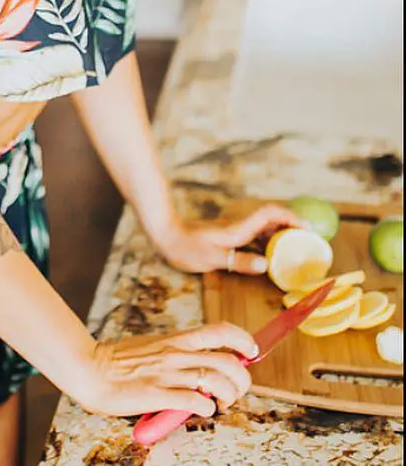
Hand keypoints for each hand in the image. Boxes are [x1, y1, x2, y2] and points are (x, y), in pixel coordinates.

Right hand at [81, 323, 256, 417]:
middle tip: (235, 391)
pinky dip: (206, 410)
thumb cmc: (119, 362)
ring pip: (217, 381)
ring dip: (228, 398)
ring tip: (220, 405)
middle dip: (243, 380)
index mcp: (176, 339)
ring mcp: (168, 373)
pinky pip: (195, 401)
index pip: (220, 330)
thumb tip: (201, 370)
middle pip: (229, 361)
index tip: (252, 351)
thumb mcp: (153, 348)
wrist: (90, 369)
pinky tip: (201, 411)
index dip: (244, 339)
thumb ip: (177, 355)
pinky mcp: (158, 394)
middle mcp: (176, 353)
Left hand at [152, 204, 307, 274]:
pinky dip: (268, 243)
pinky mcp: (229, 236)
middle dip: (292, 225)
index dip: (290, 218)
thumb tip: (266, 264)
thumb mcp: (212, 258)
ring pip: (264, 228)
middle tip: (310, 240)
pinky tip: (272, 256)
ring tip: (297, 249)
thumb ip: (239, 261)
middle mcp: (239, 226)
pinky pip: (255, 236)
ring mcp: (234, 230)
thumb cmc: (187, 247)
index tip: (308, 228)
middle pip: (271, 220)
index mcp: (238, 229)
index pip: (269, 214)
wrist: (167, 235)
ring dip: (281, 234)